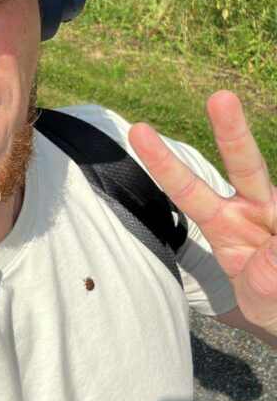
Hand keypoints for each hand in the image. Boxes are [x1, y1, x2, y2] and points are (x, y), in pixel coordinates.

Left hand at [128, 91, 276, 336]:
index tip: (137, 131)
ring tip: (271, 257)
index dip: (164, 164)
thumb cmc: (274, 300)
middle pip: (245, 164)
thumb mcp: (261, 303)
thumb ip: (264, 284)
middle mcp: (256, 205)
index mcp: (224, 222)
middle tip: (220, 97)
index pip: (189, 190)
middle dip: (232, 131)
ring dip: (276, 243)